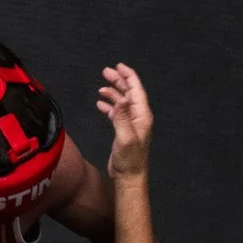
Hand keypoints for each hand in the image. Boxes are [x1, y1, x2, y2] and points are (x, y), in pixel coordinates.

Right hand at [99, 64, 153, 179]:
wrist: (129, 177)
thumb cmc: (129, 160)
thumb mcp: (125, 137)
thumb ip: (122, 117)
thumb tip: (120, 98)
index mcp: (142, 116)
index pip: (136, 90)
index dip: (128, 76)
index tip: (118, 66)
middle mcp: (138, 117)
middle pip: (129, 93)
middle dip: (118, 81)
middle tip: (105, 72)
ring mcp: (131, 123)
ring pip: (122, 102)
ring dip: (112, 93)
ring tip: (101, 87)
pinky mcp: (123, 130)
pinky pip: (117, 113)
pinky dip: (109, 106)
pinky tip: (100, 103)